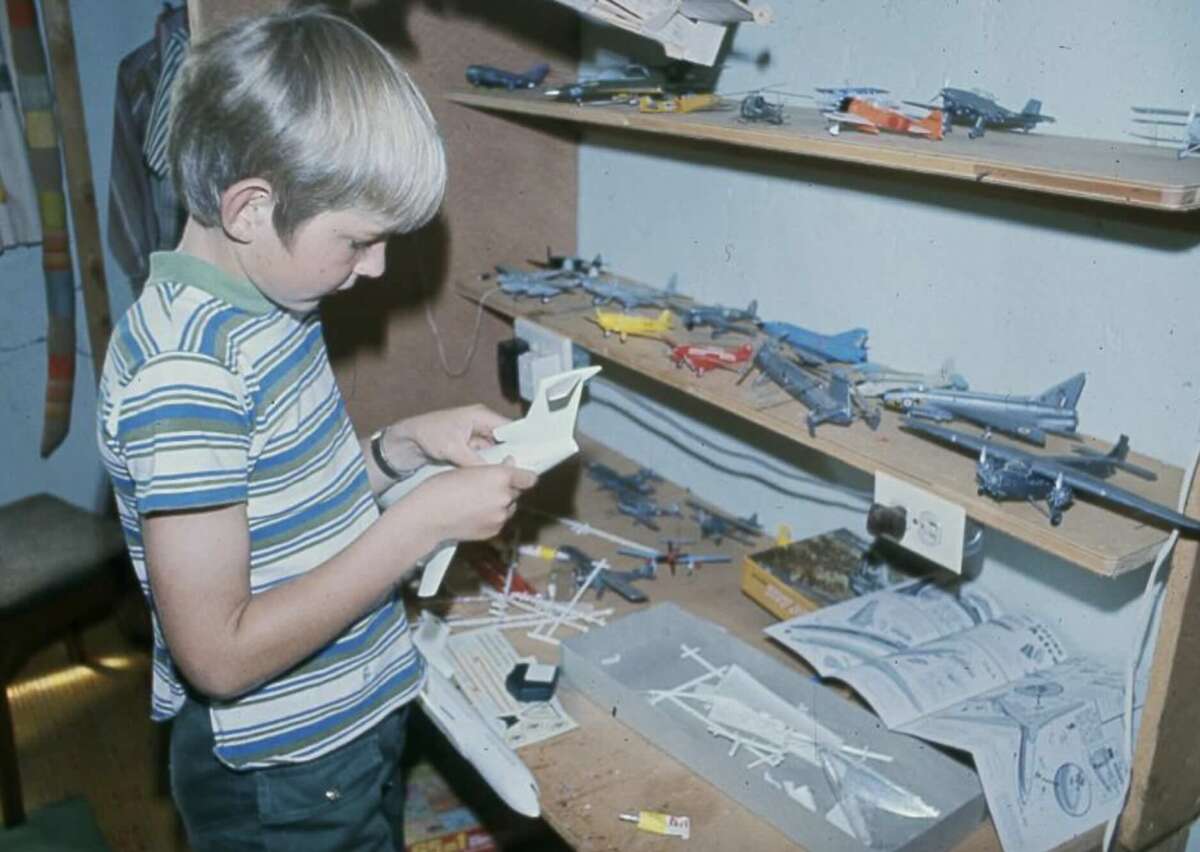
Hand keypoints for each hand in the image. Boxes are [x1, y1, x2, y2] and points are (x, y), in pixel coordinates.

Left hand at [387, 404, 510, 467]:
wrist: (406, 441)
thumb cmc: (427, 434)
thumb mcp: (453, 449)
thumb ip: (475, 461)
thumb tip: (495, 474)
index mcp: (481, 415)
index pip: (510, 427)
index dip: (522, 441)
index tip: (532, 457)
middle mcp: (482, 424)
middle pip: (506, 440)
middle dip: (511, 455)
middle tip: (519, 472)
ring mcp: (476, 437)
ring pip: (496, 451)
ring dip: (499, 462)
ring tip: (508, 476)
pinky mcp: (469, 448)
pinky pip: (485, 457)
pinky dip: (487, 466)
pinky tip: (493, 477)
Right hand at [407, 459, 537, 542]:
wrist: (427, 517)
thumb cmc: (441, 488)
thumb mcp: (467, 469)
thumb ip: (493, 469)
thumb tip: (510, 464)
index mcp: (500, 477)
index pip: (529, 478)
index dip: (524, 476)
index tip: (518, 475)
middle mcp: (505, 497)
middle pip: (517, 492)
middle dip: (507, 489)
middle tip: (488, 487)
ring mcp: (500, 517)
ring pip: (508, 507)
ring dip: (501, 503)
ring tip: (479, 501)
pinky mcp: (494, 531)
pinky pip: (499, 521)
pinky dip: (492, 517)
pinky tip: (475, 513)